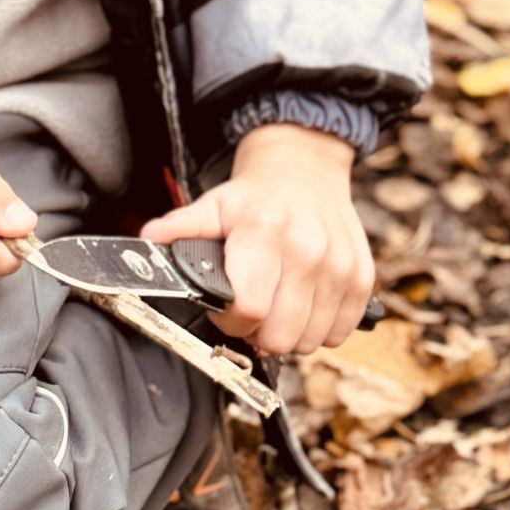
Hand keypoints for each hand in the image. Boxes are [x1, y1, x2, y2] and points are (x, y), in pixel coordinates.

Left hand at [139, 123, 374, 356]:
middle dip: (259, 332)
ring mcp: (339, 266)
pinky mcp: (362, 278)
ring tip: (277, 304)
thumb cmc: (257, 195)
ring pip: (310, 341)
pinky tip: (304, 304)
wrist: (306, 168)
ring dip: (289, 333)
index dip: (231, 320)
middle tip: (251, 309)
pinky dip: (320, 328)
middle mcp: (308, 250)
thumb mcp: (214, 204)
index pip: (250, 308)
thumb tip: (147, 240)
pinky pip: (339, 333)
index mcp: (265, 233)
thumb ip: (182, 227)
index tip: (226, 308)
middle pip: (280, 336)